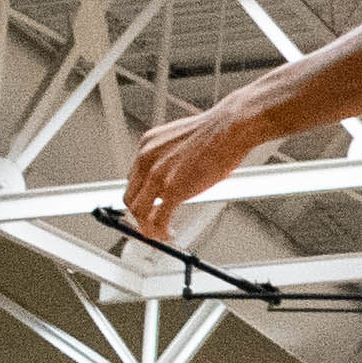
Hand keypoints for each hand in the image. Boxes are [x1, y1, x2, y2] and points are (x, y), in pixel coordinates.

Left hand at [121, 99, 258, 243]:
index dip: (141, 197)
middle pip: (131, 197)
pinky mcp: (173, 190)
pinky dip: (162, 232)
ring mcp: (158, 175)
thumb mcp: (182, 140)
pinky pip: (158, 219)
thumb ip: (173, 158)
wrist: (230, 128)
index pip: (134, 179)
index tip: (149, 205)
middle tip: (151, 225)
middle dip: (140, 215)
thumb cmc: (217, 131)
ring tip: (161, 234)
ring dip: (148, 228)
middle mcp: (147, 159)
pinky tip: (171, 234)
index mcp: (148, 145)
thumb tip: (179, 177)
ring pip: (139, 212)